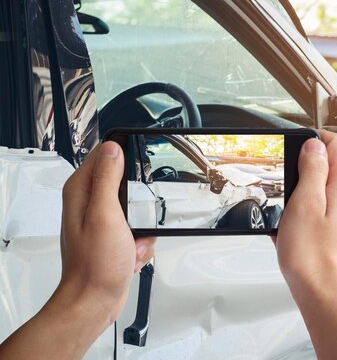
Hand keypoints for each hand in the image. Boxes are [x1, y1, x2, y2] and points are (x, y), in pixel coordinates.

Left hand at [56, 141, 154, 323]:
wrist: (95, 300)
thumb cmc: (95, 265)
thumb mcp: (105, 215)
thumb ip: (108, 179)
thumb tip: (112, 149)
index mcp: (82, 191)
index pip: (104, 155)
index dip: (124, 159)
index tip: (133, 175)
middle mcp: (89, 203)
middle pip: (126, 183)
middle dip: (139, 203)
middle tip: (131, 220)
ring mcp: (102, 220)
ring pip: (138, 209)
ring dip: (143, 228)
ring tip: (131, 241)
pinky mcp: (114, 236)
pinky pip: (140, 230)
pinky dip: (142, 242)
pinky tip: (131, 252)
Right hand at [275, 131, 336, 359]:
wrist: (323, 295)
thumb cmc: (313, 256)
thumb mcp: (305, 202)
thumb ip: (312, 168)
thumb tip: (315, 144)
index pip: (335, 143)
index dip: (312, 140)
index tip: (293, 149)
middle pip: (328, 164)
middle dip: (304, 168)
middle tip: (286, 185)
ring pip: (322, 187)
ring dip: (302, 192)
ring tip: (288, 211)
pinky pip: (319, 208)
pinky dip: (304, 211)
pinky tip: (292, 227)